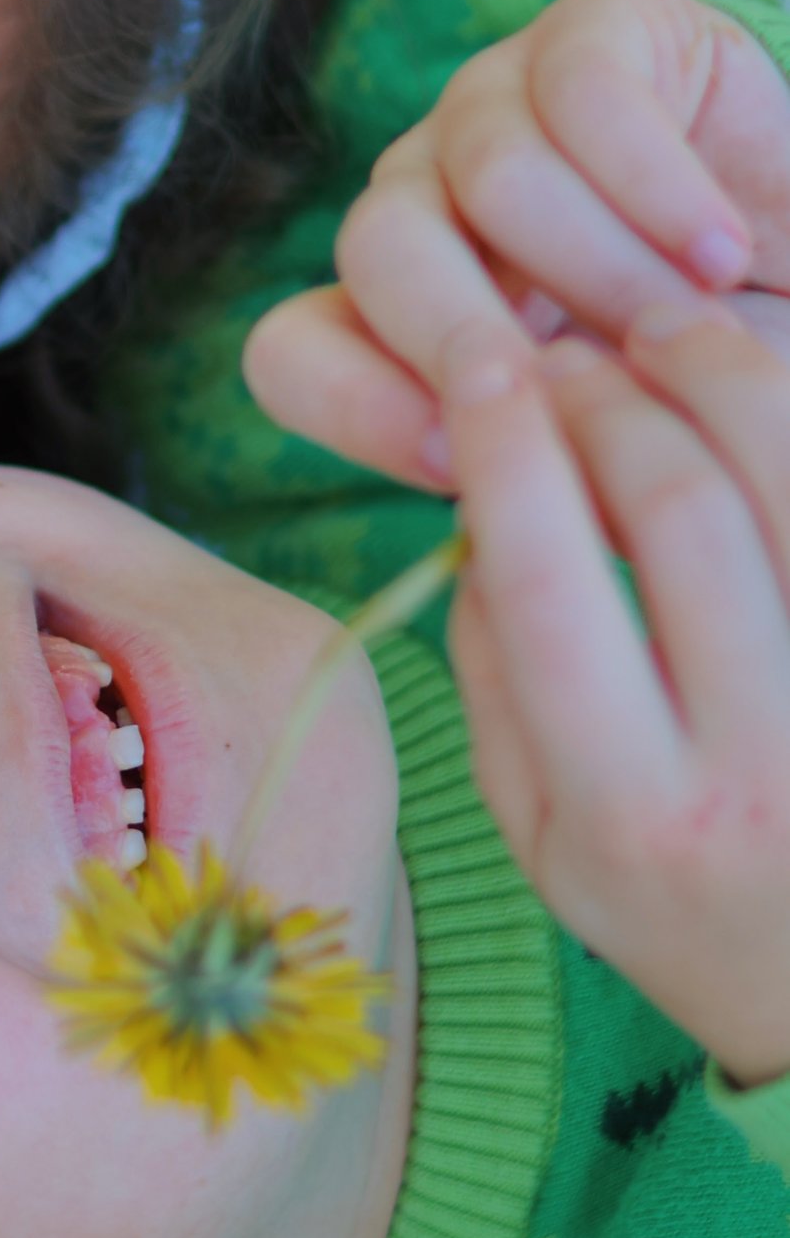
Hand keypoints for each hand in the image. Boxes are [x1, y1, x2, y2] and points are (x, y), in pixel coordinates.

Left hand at [247, 0, 789, 488]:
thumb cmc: (725, 382)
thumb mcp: (625, 457)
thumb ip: (546, 480)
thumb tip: (495, 524)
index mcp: (397, 312)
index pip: (291, 352)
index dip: (351, 408)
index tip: (453, 465)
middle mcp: (424, 198)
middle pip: (374, 247)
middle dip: (467, 333)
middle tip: (567, 399)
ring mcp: (494, 102)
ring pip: (484, 172)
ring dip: (598, 268)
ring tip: (688, 330)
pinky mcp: (591, 31)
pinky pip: (583, 96)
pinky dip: (658, 189)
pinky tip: (721, 255)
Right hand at [439, 304, 789, 1088]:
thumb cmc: (673, 907)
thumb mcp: (542, 836)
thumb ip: (498, 683)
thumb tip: (485, 516)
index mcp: (633, 809)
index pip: (552, 580)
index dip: (509, 448)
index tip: (477, 365)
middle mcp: (760, 763)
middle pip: (683, 511)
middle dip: (610, 396)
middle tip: (562, 348)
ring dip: (722, 376)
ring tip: (663, 331)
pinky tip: (746, 390)